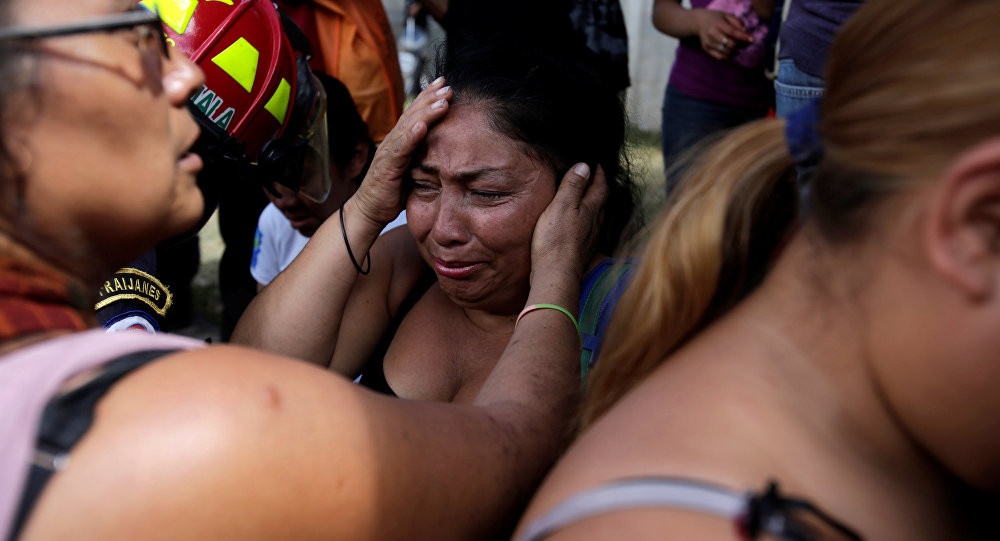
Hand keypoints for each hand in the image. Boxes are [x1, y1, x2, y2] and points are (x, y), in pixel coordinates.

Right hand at [350, 77, 451, 228]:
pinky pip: (400, 149)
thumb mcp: (413, 168)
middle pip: (412, 113)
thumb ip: (424, 155)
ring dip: (426, 112)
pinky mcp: (387, 167)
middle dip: (430, 98)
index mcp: (400, 140)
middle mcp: (393, 141)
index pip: (415, 113)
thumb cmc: (393, 191)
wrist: (370, 210)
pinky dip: (411, 136)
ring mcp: (388, 152)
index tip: (444, 83)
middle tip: (448, 85)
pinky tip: (423, 126)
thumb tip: (447, 148)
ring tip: (442, 101)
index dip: (428, 96)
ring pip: (408, 127)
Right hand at [530, 163, 607, 283]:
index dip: (599, 174)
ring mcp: (590, 239)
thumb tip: (585, 166)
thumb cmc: (556, 240)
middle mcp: (595, 223)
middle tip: (593, 179)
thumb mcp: (561, 205)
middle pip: (601, 202)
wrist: (556, 274)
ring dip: (593, 206)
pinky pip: (588, 230)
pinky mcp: (581, 251)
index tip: (596, 165)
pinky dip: (586, 221)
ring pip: (596, 217)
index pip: (600, 187)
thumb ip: (573, 185)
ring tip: (586, 199)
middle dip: (598, 188)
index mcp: (591, 209)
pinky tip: (578, 225)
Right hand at [693, 9, 752, 59]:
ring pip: (726, 52)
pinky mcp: (706, 49)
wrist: (699, 22)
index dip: (744, 37)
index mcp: (717, 24)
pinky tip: (734, 52)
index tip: (752, 39)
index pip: (733, 32)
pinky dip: (729, 56)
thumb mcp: (727, 16)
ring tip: (740, 48)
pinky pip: (720, 57)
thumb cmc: (717, 18)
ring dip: (736, 51)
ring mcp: (708, 43)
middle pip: (730, 44)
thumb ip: (738, 23)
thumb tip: (746, 34)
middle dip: (741, 45)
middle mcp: (711, 34)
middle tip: (746, 44)